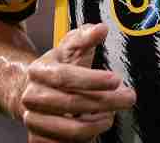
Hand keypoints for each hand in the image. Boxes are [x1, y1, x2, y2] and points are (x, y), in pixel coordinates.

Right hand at [12, 23, 136, 141]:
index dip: (92, 79)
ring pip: (72, 129)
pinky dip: (88, 137)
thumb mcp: (70, 48)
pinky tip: (97, 125)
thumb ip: (85, 37)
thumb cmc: (57, 68)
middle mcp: (32, 97)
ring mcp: (34, 121)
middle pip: (72, 103)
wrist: (31, 92)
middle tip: (128, 98)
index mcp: (39, 71)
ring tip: (112, 114)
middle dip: (106, 101)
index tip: (116, 79)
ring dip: (98, 123)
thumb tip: (101, 29)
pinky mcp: (39, 140)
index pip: (65, 76)